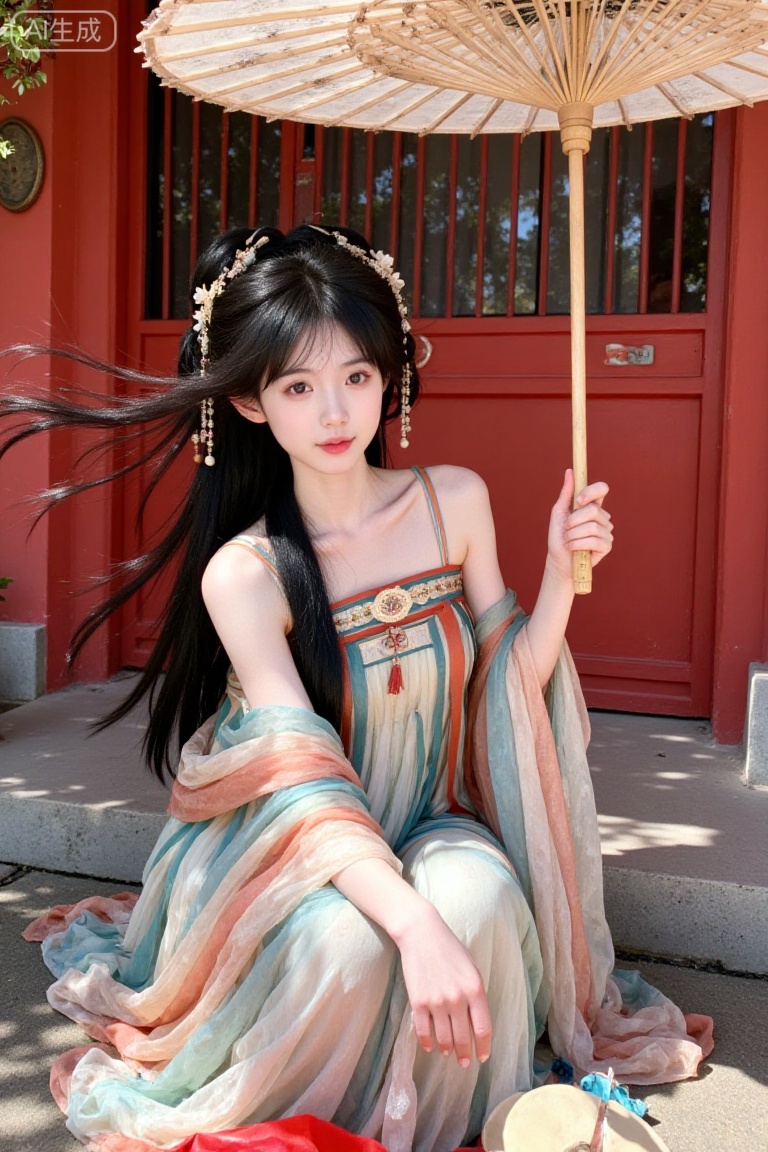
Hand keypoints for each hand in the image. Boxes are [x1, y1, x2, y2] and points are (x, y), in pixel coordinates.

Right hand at [395, 905, 491, 1067]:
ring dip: (446, 1050)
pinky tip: (430, 1047)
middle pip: (463, 1038)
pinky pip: (424, 1031)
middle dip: (464, 1054)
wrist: (421, 933)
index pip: (483, 1029)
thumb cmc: (450, 949)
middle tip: (464, 1063)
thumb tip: (475, 1022)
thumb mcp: (472, 969)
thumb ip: (476, 995)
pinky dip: (427, 1042)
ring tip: (447, 1054)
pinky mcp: (418, 1002)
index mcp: (475, 990)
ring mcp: (436, 1002)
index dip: (483, 1047)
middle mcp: (457, 999)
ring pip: (443, 1038)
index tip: (482, 1057)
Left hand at [546, 468, 612, 582]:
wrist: (558, 559)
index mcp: (592, 506)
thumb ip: (566, 493)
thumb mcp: (559, 512)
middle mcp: (602, 517)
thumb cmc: (559, 536)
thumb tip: (569, 471)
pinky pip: (594, 541)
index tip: (578, 500)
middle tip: (566, 530)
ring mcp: (606, 532)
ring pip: (592, 527)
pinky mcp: (607, 546)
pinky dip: (578, 544)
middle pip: (593, 510)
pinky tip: (573, 548)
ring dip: (573, 535)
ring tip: (568, 541)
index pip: (602, 489)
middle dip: (573, 521)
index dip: (591, 492)